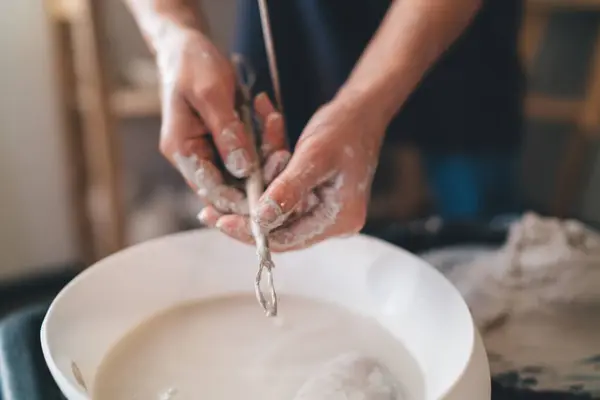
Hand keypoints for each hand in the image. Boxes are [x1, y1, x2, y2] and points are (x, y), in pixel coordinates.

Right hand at [157, 29, 287, 213]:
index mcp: (182, 150)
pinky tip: (271, 120)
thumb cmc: (192, 65)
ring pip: (241, 169)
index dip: (237, 198)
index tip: (266, 195)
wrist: (187, 45)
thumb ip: (227, 133)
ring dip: (262, 154)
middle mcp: (194, 156)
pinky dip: (261, 141)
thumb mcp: (210, 94)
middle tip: (281, 159)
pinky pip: (246, 151)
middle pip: (228, 184)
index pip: (210, 189)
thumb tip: (242, 169)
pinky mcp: (223, 141)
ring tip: (275, 127)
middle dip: (257, 174)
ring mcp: (209, 149)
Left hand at [202, 96, 386, 250]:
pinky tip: (240, 177)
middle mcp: (332, 220)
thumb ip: (288, 190)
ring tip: (215, 200)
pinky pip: (281, 196)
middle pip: (280, 229)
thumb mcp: (313, 157)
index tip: (222, 222)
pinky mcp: (314, 196)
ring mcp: (323, 209)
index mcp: (339, 219)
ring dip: (249, 199)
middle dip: (244, 218)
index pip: (289, 238)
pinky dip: (263, 183)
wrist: (361, 109)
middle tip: (210, 213)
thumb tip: (261, 220)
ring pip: (276, 213)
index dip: (253, 233)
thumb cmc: (343, 128)